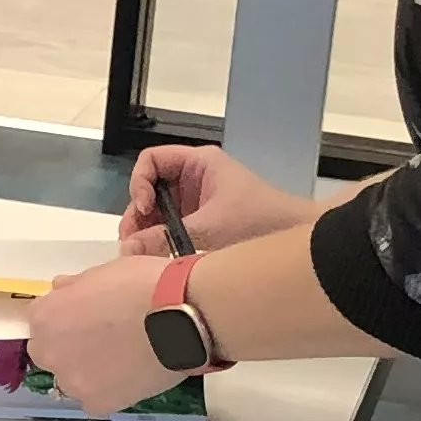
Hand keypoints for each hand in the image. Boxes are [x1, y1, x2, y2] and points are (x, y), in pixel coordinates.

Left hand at [25, 252, 180, 416]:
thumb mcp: (103, 271)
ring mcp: (73, 381)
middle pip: (49, 352)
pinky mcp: (98, 403)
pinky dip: (109, 390)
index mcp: (46, 316)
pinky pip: (95, 399)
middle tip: (102, 339)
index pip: (40, 321)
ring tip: (122, 358)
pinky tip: (131, 375)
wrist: (180, 316)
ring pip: (72, 379)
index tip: (84, 318)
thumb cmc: (144, 285)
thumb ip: (74, 287)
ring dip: (88, 371)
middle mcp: (50, 352)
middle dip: (69, 346)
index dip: (64, 318)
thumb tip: (61, 289)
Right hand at [118, 145, 310, 257]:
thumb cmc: (260, 221)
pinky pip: (171, 228)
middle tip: (131, 241)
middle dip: (138, 214)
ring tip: (141, 254)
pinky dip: (160, 242)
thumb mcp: (208, 229)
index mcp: (198, 164)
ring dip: (146, 232)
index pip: (151, 161)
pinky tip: (157, 258)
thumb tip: (126, 250)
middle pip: (150, 189)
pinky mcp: (201, 223)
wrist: (294, 237)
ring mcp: (196, 202)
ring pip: (158, 212)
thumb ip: (164, 240)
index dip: (140, 182)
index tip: (144, 208)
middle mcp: (194, 179)